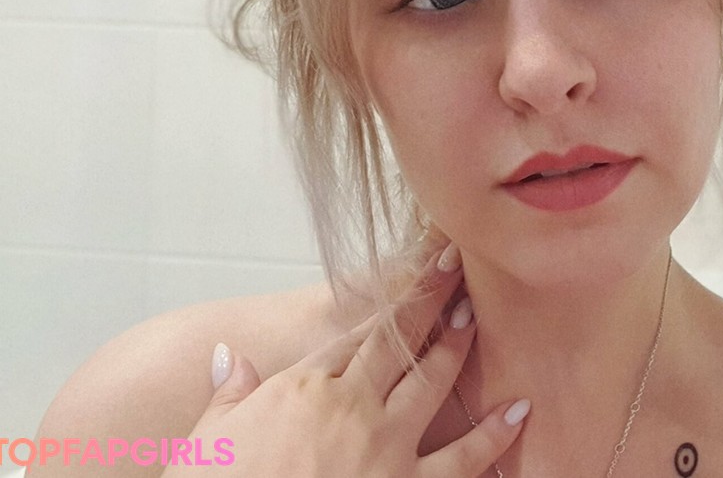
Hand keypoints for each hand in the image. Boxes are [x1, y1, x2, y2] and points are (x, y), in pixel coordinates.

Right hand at [164, 245, 527, 476]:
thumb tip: (228, 355)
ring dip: (458, 346)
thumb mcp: (204, 444)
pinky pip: (461, 461)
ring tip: (477, 314)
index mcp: (302, 389)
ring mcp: (384, 448)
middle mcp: (350, 407)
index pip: (352, 335)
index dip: (385, 303)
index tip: (410, 276)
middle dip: (430, 298)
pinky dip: (493, 435)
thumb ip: (226, 396)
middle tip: (456, 264)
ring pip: (433, 381)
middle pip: (398, 340)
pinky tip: (519, 410)